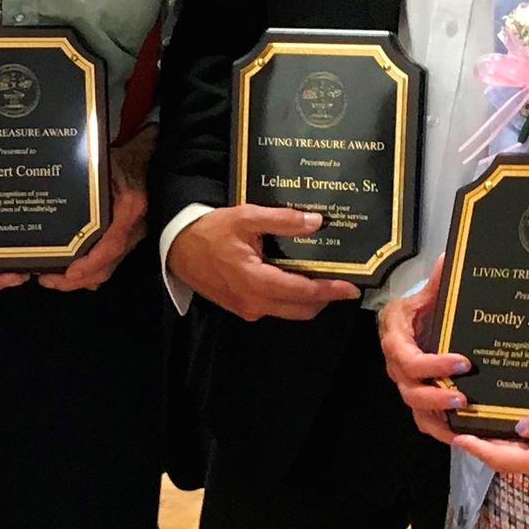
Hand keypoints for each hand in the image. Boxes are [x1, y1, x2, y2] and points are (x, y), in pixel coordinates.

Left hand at [41, 127, 151, 291]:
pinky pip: (107, 264)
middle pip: (107, 266)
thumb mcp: (103, 164)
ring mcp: (131, 237)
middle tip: (47, 279)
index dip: (91, 262)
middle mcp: (133, 227)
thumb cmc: (121, 161)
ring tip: (52, 279)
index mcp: (129, 206)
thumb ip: (85, 177)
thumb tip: (48, 186)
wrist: (144, 162)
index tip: (70, 272)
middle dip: (76, 279)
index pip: (113, 244)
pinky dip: (88, 273)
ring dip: (79, 279)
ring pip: (106, 269)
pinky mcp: (125, 241)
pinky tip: (69, 274)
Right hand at [166, 204, 358, 320]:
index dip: (330, 291)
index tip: (352, 287)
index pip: (302, 292)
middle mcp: (254, 303)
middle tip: (341, 281)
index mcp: (256, 282)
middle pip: (301, 309)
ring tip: (322, 277)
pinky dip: (291, 297)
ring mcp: (247, 309)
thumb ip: (282, 220)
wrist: (177, 247)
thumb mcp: (246, 217)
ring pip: (289, 311)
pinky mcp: (242, 307)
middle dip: (324, 298)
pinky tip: (296, 278)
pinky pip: (275, 307)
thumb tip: (316, 222)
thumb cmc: (210, 231)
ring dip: (308, 299)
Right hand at [378, 274, 467, 443]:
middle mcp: (397, 365)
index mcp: (396, 338)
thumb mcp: (425, 294)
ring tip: (464, 419)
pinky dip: (440, 430)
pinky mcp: (417, 398)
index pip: (408, 358)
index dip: (433, 365)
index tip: (463, 363)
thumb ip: (437, 282)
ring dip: (439, 417)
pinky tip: (463, 434)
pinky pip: (424, 420)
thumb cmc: (417, 309)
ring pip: (415, 409)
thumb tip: (448, 260)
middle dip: (436, 397)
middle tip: (464, 397)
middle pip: (409, 390)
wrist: (409, 321)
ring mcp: (406, 384)